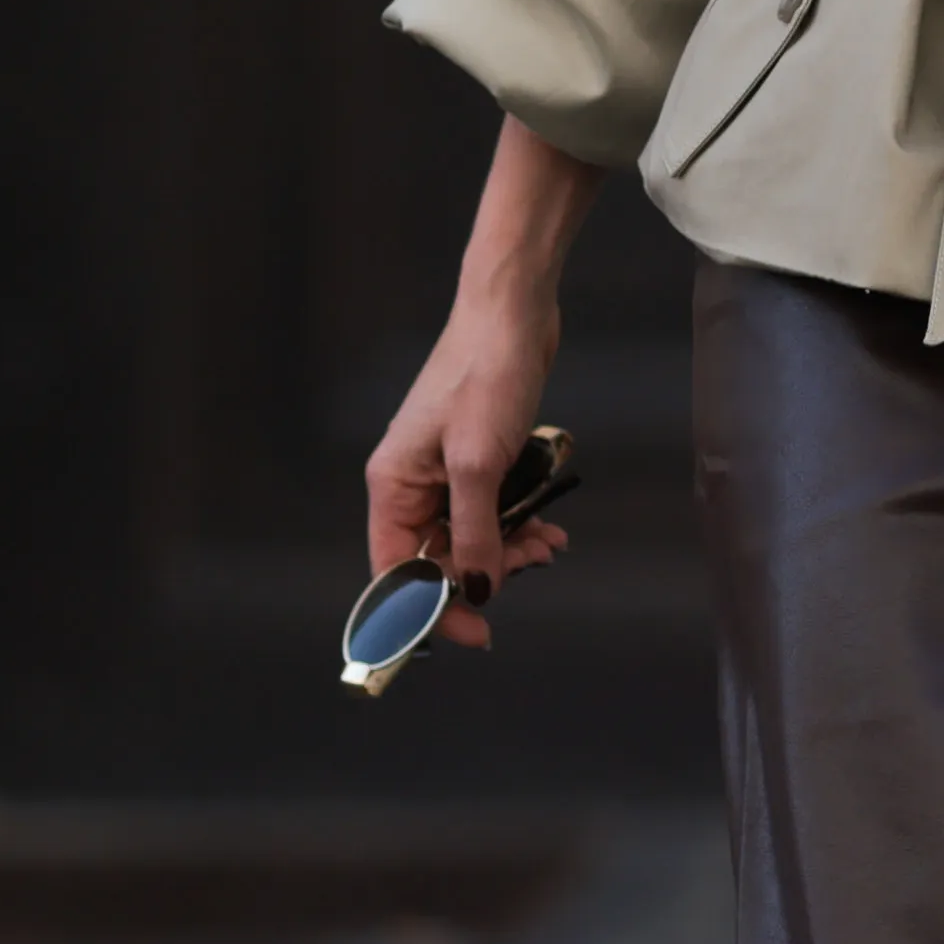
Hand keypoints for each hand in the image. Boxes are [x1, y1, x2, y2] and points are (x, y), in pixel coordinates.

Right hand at [364, 125, 600, 650]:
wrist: (514, 312)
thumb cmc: (486, 374)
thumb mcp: (481, 463)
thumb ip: (477, 534)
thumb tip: (478, 592)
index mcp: (393, 486)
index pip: (396, 573)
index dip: (430, 610)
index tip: (477, 631)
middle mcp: (412, 485)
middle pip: (438, 561)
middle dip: (486, 573)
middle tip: (532, 564)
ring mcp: (445, 473)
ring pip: (472, 540)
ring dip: (511, 552)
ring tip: (549, 544)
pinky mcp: (477, 460)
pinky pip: (492, 514)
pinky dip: (520, 527)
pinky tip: (551, 528)